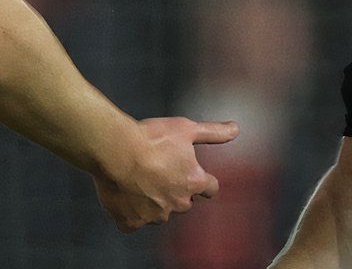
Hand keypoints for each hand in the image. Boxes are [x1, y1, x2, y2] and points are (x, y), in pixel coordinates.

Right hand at [93, 116, 238, 231]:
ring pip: (159, 212)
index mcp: (194, 182)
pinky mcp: (132, 222)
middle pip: (184, 201)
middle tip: (160, 170)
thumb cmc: (151, 138)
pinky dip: (130, 213)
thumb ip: (213, 132)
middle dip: (176, 189)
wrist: (116, 150)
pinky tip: (123, 195)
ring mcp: (154, 216)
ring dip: (153, 200)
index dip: (204, 180)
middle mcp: (178, 203)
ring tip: (138, 179)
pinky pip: (133, 222)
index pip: (211, 188)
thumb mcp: (186, 128)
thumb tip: (236, 129)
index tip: (196, 174)